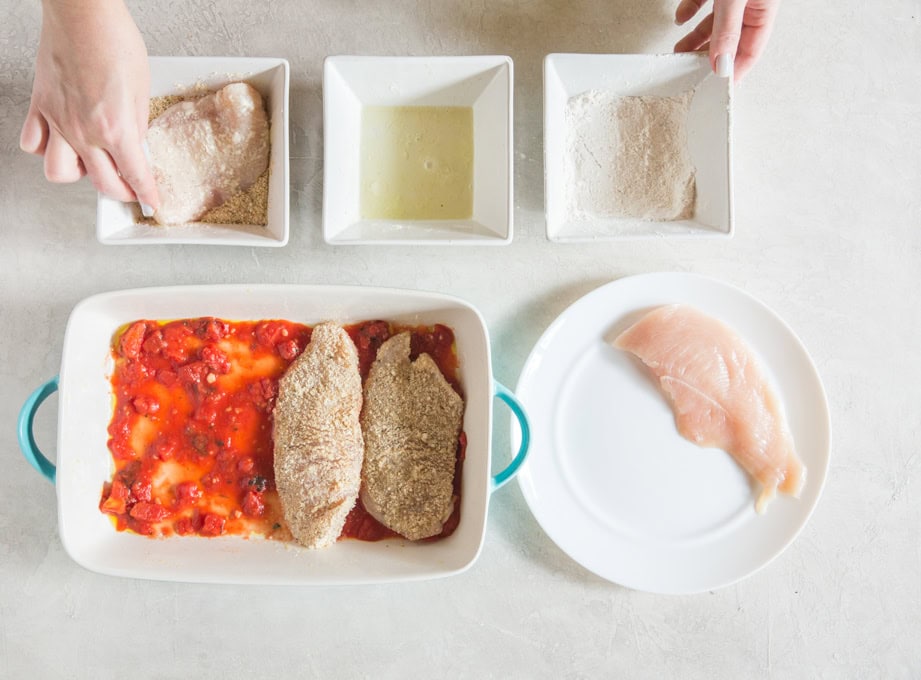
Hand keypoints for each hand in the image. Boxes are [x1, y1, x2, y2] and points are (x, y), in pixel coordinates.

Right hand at [19, 0, 158, 210]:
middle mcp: (84, 132)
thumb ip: (138, 124)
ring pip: (60, 173)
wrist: (83, 14)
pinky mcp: (40, 106)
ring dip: (79, 175)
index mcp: (116, 129)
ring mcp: (58, 121)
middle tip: (129, 187)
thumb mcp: (143, 89)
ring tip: (93, 164)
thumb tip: (138, 145)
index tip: (152, 204)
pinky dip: (45, 149)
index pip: (136, 176)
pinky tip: (60, 142)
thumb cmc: (114, 41)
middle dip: (120, 191)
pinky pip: (34, 143)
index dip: (147, 195)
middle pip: (102, 184)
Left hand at [674, 0, 780, 80]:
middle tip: (691, 70)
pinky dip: (690, 9)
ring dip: (695, 37)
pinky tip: (681, 17)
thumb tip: (722, 63)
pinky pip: (702, 0)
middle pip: (728, 40)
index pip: (750, 50)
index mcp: (764, 9)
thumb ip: (728, 29)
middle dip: (708, 55)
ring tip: (680, 50)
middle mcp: (750, 3)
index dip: (733, 70)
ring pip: (713, 23)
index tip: (715, 86)